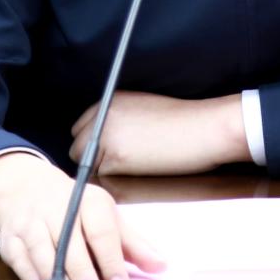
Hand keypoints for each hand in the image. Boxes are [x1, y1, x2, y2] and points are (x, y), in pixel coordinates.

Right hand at [0, 151, 164, 279]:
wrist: (26, 188)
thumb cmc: (75, 208)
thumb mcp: (107, 216)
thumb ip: (133, 244)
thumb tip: (160, 266)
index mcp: (88, 201)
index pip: (102, 231)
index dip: (112, 260)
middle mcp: (57, 209)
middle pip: (70, 242)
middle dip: (82, 272)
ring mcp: (31, 223)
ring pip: (41, 251)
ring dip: (55, 276)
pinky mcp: (10, 239)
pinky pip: (19, 260)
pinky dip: (30, 277)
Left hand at [69, 91, 250, 174]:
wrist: (203, 129)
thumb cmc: (183, 121)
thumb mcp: (144, 108)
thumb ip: (118, 119)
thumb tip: (103, 139)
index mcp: (110, 100)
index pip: (81, 126)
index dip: (92, 142)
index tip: (107, 152)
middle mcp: (102, 114)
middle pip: (76, 145)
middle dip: (91, 157)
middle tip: (118, 164)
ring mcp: (106, 135)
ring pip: (85, 164)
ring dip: (101, 169)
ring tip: (131, 166)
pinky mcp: (115, 157)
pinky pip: (101, 177)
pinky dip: (115, 179)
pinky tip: (137, 170)